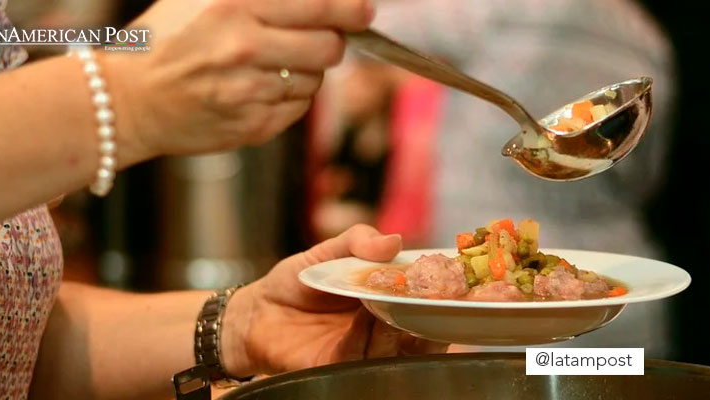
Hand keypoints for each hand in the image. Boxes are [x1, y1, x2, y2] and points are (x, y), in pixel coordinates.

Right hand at [103, 0, 374, 160]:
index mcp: (233, 6)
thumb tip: (316, 0)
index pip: (320, 5)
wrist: (128, 100)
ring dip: (304, 70)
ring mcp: (250, 92)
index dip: (351, 8)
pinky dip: (289, 97)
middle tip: (317, 37)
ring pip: (315, 80)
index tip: (363, 10)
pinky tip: (258, 88)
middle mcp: (245, 49)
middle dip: (331, 40)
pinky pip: (298, 108)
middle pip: (329, 46)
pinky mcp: (253, 127)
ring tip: (268, 64)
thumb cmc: (166, 40)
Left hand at [221, 225, 448, 376]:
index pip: (423, 300)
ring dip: (401, 325)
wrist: (255, 312)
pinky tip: (370, 319)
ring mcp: (362, 351)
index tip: (454, 279)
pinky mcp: (337, 367)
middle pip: (420, 329)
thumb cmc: (294, 283)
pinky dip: (369, 339)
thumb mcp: (326, 252)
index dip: (441, 292)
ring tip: (397, 300)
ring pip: (396, 347)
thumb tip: (393, 240)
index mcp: (386, 300)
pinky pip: (361, 358)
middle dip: (431, 315)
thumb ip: (357, 241)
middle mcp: (382, 330)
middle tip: (434, 295)